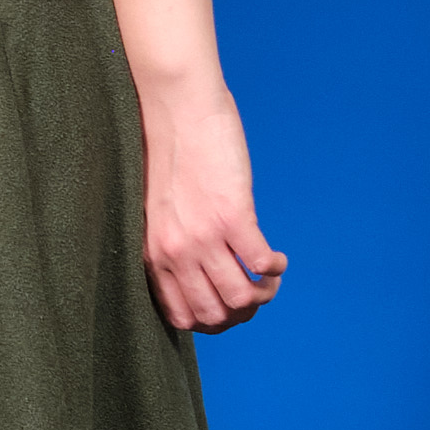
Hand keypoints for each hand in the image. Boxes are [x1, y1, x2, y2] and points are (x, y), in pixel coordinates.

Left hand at [103, 0, 285, 335]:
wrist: (175, 108)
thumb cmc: (167, 153)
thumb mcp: (156, 210)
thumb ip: (171, 242)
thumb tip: (197, 272)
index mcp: (153, 253)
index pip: (181, 317)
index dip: (212, 322)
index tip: (229, 307)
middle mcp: (175, 252)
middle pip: (215, 315)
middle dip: (242, 313)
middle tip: (255, 292)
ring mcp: (203, 236)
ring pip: (241, 298)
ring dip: (263, 294)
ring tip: (268, 276)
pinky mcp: (232, 215)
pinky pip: (261, 265)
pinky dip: (275, 269)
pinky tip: (276, 257)